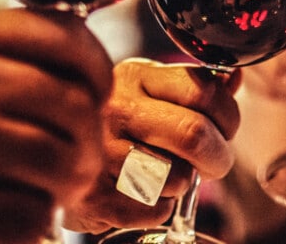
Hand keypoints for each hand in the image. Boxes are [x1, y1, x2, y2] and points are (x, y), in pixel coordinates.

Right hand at [65, 59, 241, 233]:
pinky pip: (157, 209)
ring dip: (184, 183)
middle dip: (218, 156)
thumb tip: (234, 80)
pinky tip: (143, 193)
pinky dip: (161, 207)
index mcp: (134, 76)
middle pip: (194, 135)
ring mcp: (101, 154)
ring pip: (178, 177)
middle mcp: (114, 110)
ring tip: (164, 174)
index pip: (204, 90)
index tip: (225, 127)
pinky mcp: (94, 197)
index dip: (228, 115)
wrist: (51, 154)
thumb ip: (191, 85)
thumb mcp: (146, 89)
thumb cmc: (113, 123)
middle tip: (214, 162)